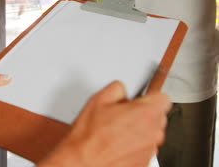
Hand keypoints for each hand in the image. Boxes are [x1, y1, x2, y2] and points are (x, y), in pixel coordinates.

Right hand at [39, 81, 170, 166]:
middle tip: (122, 115)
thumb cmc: (90, 136)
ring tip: (115, 132)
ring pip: (151, 133)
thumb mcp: (98, 99)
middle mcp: (154, 132)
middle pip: (158, 116)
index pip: (163, 98)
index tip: (141, 99)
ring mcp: (150, 150)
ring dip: (138, 131)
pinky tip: (116, 144)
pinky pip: (143, 149)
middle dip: (143, 114)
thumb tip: (121, 90)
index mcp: (146, 113)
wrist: (83, 161)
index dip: (149, 97)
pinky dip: (133, 146)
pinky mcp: (144, 162)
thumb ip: (117, 88)